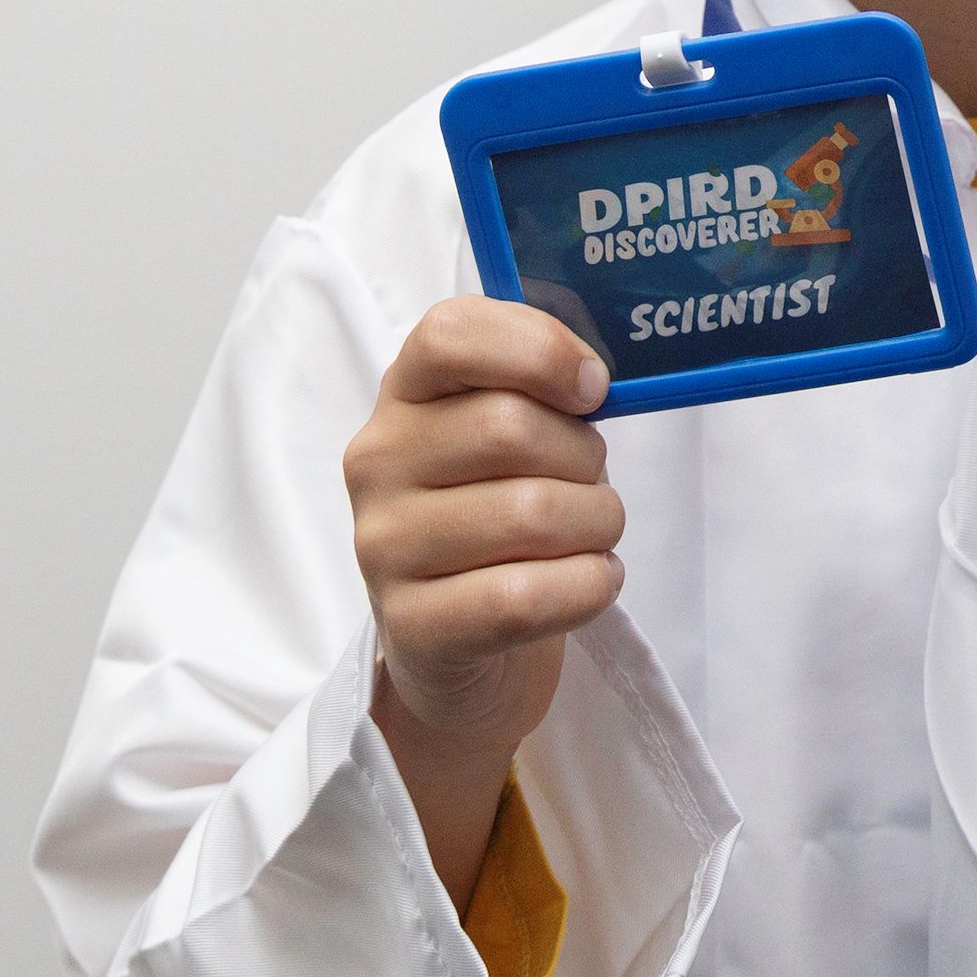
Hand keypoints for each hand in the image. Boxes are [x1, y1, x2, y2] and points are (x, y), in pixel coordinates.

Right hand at [343, 297, 623, 906]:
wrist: (461, 643)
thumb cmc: (503, 510)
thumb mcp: (515, 433)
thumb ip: (543, 387)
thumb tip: (599, 378)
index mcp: (404, 393)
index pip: (450, 333)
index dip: (539, 351)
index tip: (592, 388)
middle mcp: (378, 462)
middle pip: (511, 428)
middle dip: (585, 457)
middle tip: (588, 482)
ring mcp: (385, 547)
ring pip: (532, 513)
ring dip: (597, 524)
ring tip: (590, 534)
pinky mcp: (412, 626)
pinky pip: (525, 597)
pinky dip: (587, 586)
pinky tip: (589, 582)